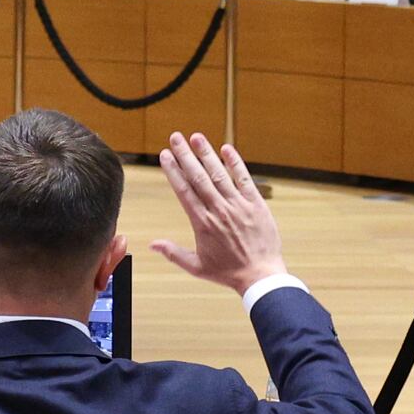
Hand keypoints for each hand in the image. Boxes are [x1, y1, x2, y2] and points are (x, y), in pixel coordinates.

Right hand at [145, 131, 287, 292]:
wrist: (260, 276)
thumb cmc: (229, 273)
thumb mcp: (197, 267)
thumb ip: (174, 253)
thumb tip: (152, 244)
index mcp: (202, 223)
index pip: (184, 191)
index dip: (173, 171)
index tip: (165, 156)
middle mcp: (219, 211)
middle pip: (198, 177)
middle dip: (185, 155)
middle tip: (175, 138)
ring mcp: (238, 205)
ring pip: (219, 174)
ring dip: (207, 154)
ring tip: (196, 137)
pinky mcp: (256, 204)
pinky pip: (244, 179)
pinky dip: (235, 163)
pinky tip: (226, 149)